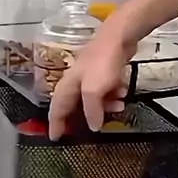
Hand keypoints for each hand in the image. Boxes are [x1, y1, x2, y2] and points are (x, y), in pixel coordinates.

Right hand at [48, 25, 136, 139]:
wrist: (118, 38)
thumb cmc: (101, 64)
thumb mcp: (94, 91)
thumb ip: (92, 110)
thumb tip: (93, 127)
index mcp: (67, 87)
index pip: (56, 110)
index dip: (55, 125)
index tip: (55, 138)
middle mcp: (75, 83)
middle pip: (75, 107)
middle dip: (85, 118)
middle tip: (92, 130)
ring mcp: (89, 77)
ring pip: (94, 100)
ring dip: (106, 106)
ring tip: (119, 107)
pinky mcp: (103, 72)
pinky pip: (106, 91)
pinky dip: (113, 94)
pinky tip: (123, 92)